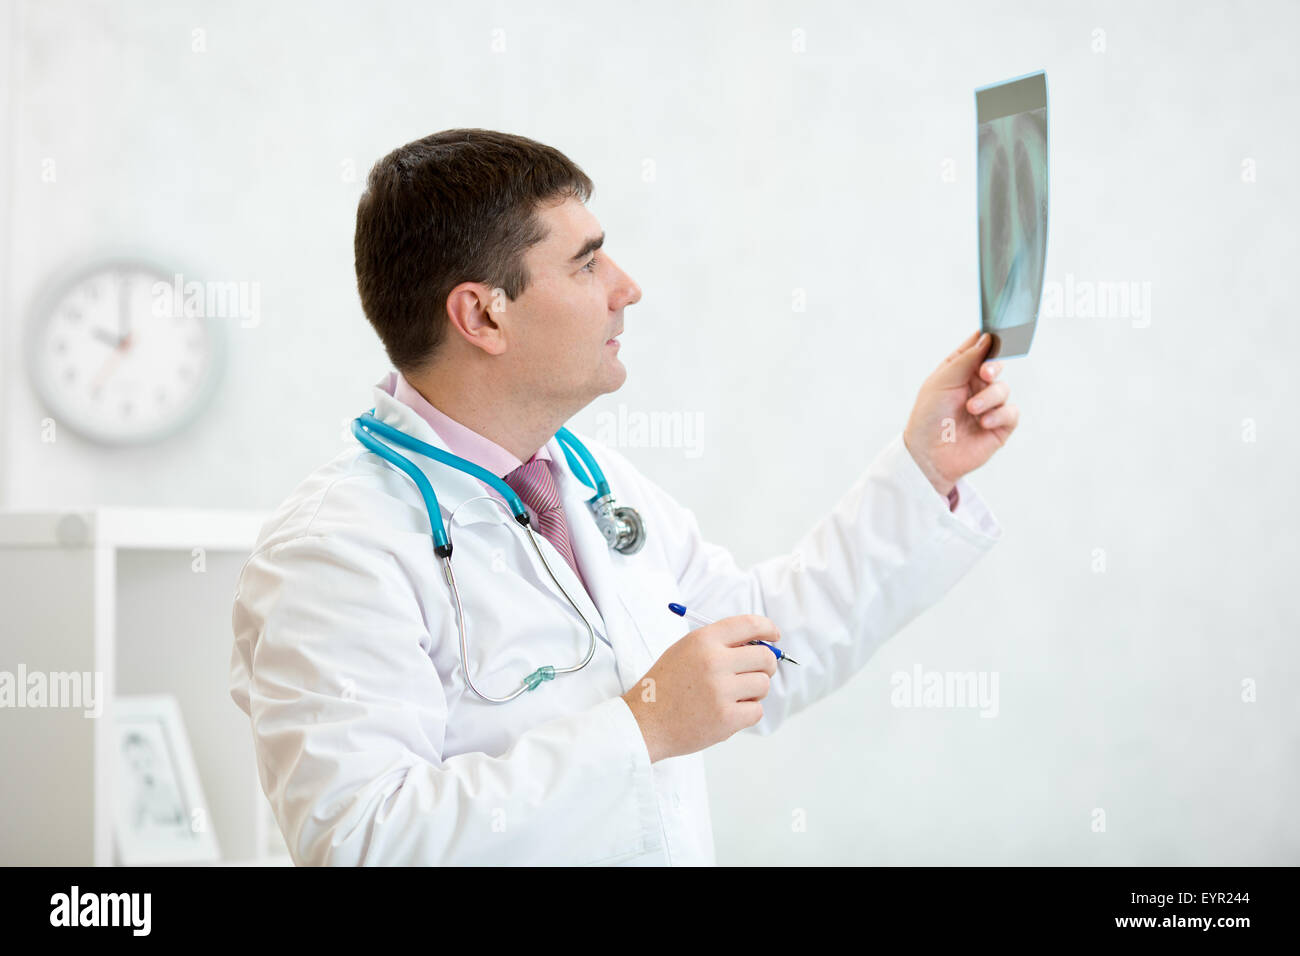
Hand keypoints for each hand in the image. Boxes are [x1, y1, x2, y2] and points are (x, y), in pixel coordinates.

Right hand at [621, 615, 779, 762]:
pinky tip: (727, 713)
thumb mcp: (685, 651)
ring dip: (754, 692)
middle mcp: (714, 662)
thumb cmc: (666, 686)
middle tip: (757, 673)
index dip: (768, 628)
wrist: (643, 722)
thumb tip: (760, 642)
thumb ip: (719, 644)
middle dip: (766, 665)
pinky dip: (747, 713)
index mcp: (703, 640)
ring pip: (763, 685)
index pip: (749, 624)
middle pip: (765, 657)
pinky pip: (757, 711)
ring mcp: (720, 691)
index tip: (774, 636)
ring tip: (733, 696)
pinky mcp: (726, 718)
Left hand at [902, 331, 1018, 496]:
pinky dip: (999, 415)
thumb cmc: (929, 416)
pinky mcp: (999, 426)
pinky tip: (983, 422)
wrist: (928, 454)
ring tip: (971, 409)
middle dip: (993, 367)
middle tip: (985, 374)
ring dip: (988, 398)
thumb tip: (987, 338)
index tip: (994, 335)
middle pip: (996, 365)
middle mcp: (975, 386)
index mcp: (960, 372)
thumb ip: (965, 359)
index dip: (988, 340)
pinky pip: (1011, 413)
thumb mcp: (942, 381)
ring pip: (1003, 389)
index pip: (978, 349)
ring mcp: (988, 406)